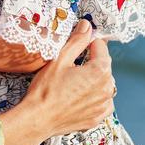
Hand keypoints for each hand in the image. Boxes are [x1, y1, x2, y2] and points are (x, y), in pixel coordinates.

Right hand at [8, 22, 114, 144]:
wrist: (38, 119)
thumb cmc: (46, 89)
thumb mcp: (59, 59)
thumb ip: (77, 41)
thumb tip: (87, 25)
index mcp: (100, 71)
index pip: (101, 48)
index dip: (91, 42)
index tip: (82, 40)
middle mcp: (107, 89)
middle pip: (104, 67)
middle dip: (92, 62)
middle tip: (73, 63)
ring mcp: (103, 105)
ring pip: (104, 85)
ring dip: (94, 80)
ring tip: (75, 81)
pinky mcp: (97, 117)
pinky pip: (103, 102)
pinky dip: (95, 97)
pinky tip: (80, 95)